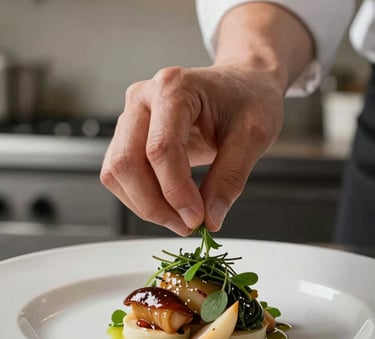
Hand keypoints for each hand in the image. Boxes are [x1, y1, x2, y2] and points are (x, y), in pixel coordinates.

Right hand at [100, 64, 283, 235]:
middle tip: (187, 224)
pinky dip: (140, 196)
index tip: (198, 218)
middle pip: (126, 163)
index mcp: (173, 88)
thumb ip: (229, 179)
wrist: (241, 85)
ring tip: (180, 217)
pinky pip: (120, 173)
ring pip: (116, 172)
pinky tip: (168, 204)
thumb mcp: (252, 136)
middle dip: (154, 204)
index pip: (160, 149)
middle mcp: (143, 98)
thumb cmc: (248, 100)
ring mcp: (132, 116)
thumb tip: (210, 219)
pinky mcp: (131, 134)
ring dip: (144, 204)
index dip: (176, 192)